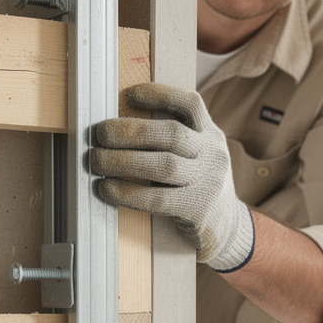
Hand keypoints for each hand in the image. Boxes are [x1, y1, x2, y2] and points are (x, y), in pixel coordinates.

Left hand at [90, 83, 254, 271]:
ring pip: (165, 166)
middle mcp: (213, 155)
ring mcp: (208, 183)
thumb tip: (119, 126)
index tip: (130, 94)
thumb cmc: (197, 185)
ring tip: (96, 160)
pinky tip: (107, 189)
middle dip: (131, 131)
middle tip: (101, 133)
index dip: (161, 95)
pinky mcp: (197, 210)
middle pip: (172, 134)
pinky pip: (157, 200)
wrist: (226, 227)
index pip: (191, 104)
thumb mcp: (196, 155)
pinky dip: (128, 193)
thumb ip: (171, 139)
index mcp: (210, 135)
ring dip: (124, 161)